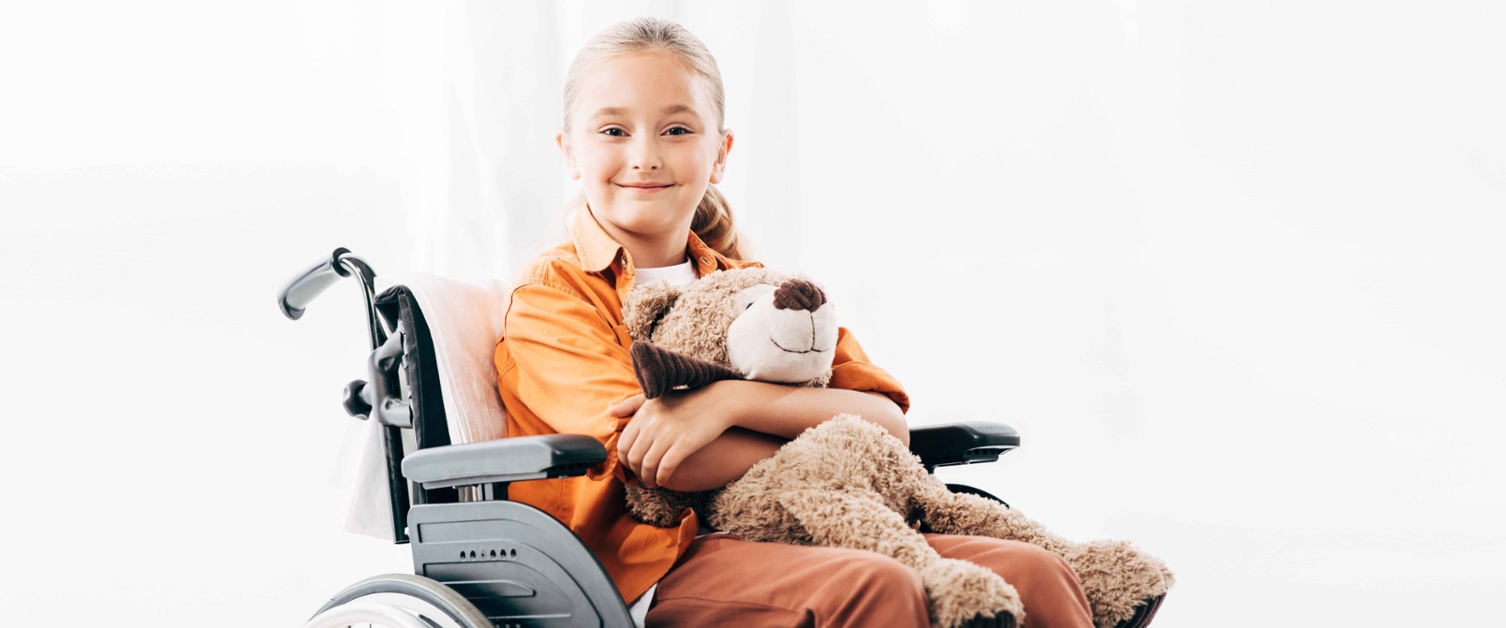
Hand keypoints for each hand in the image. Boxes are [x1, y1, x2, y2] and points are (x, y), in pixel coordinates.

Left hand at [609, 384, 737, 488]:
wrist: (718, 401)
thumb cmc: (687, 400)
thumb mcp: (657, 398)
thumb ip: (632, 405)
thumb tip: (609, 412)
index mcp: (644, 413)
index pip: (623, 444)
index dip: (625, 461)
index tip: (633, 467)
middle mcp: (653, 423)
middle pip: (633, 457)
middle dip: (635, 472)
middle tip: (643, 478)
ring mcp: (668, 433)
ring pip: (647, 465)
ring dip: (647, 479)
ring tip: (652, 482)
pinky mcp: (685, 443)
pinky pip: (665, 467)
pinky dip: (661, 478)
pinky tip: (663, 480)